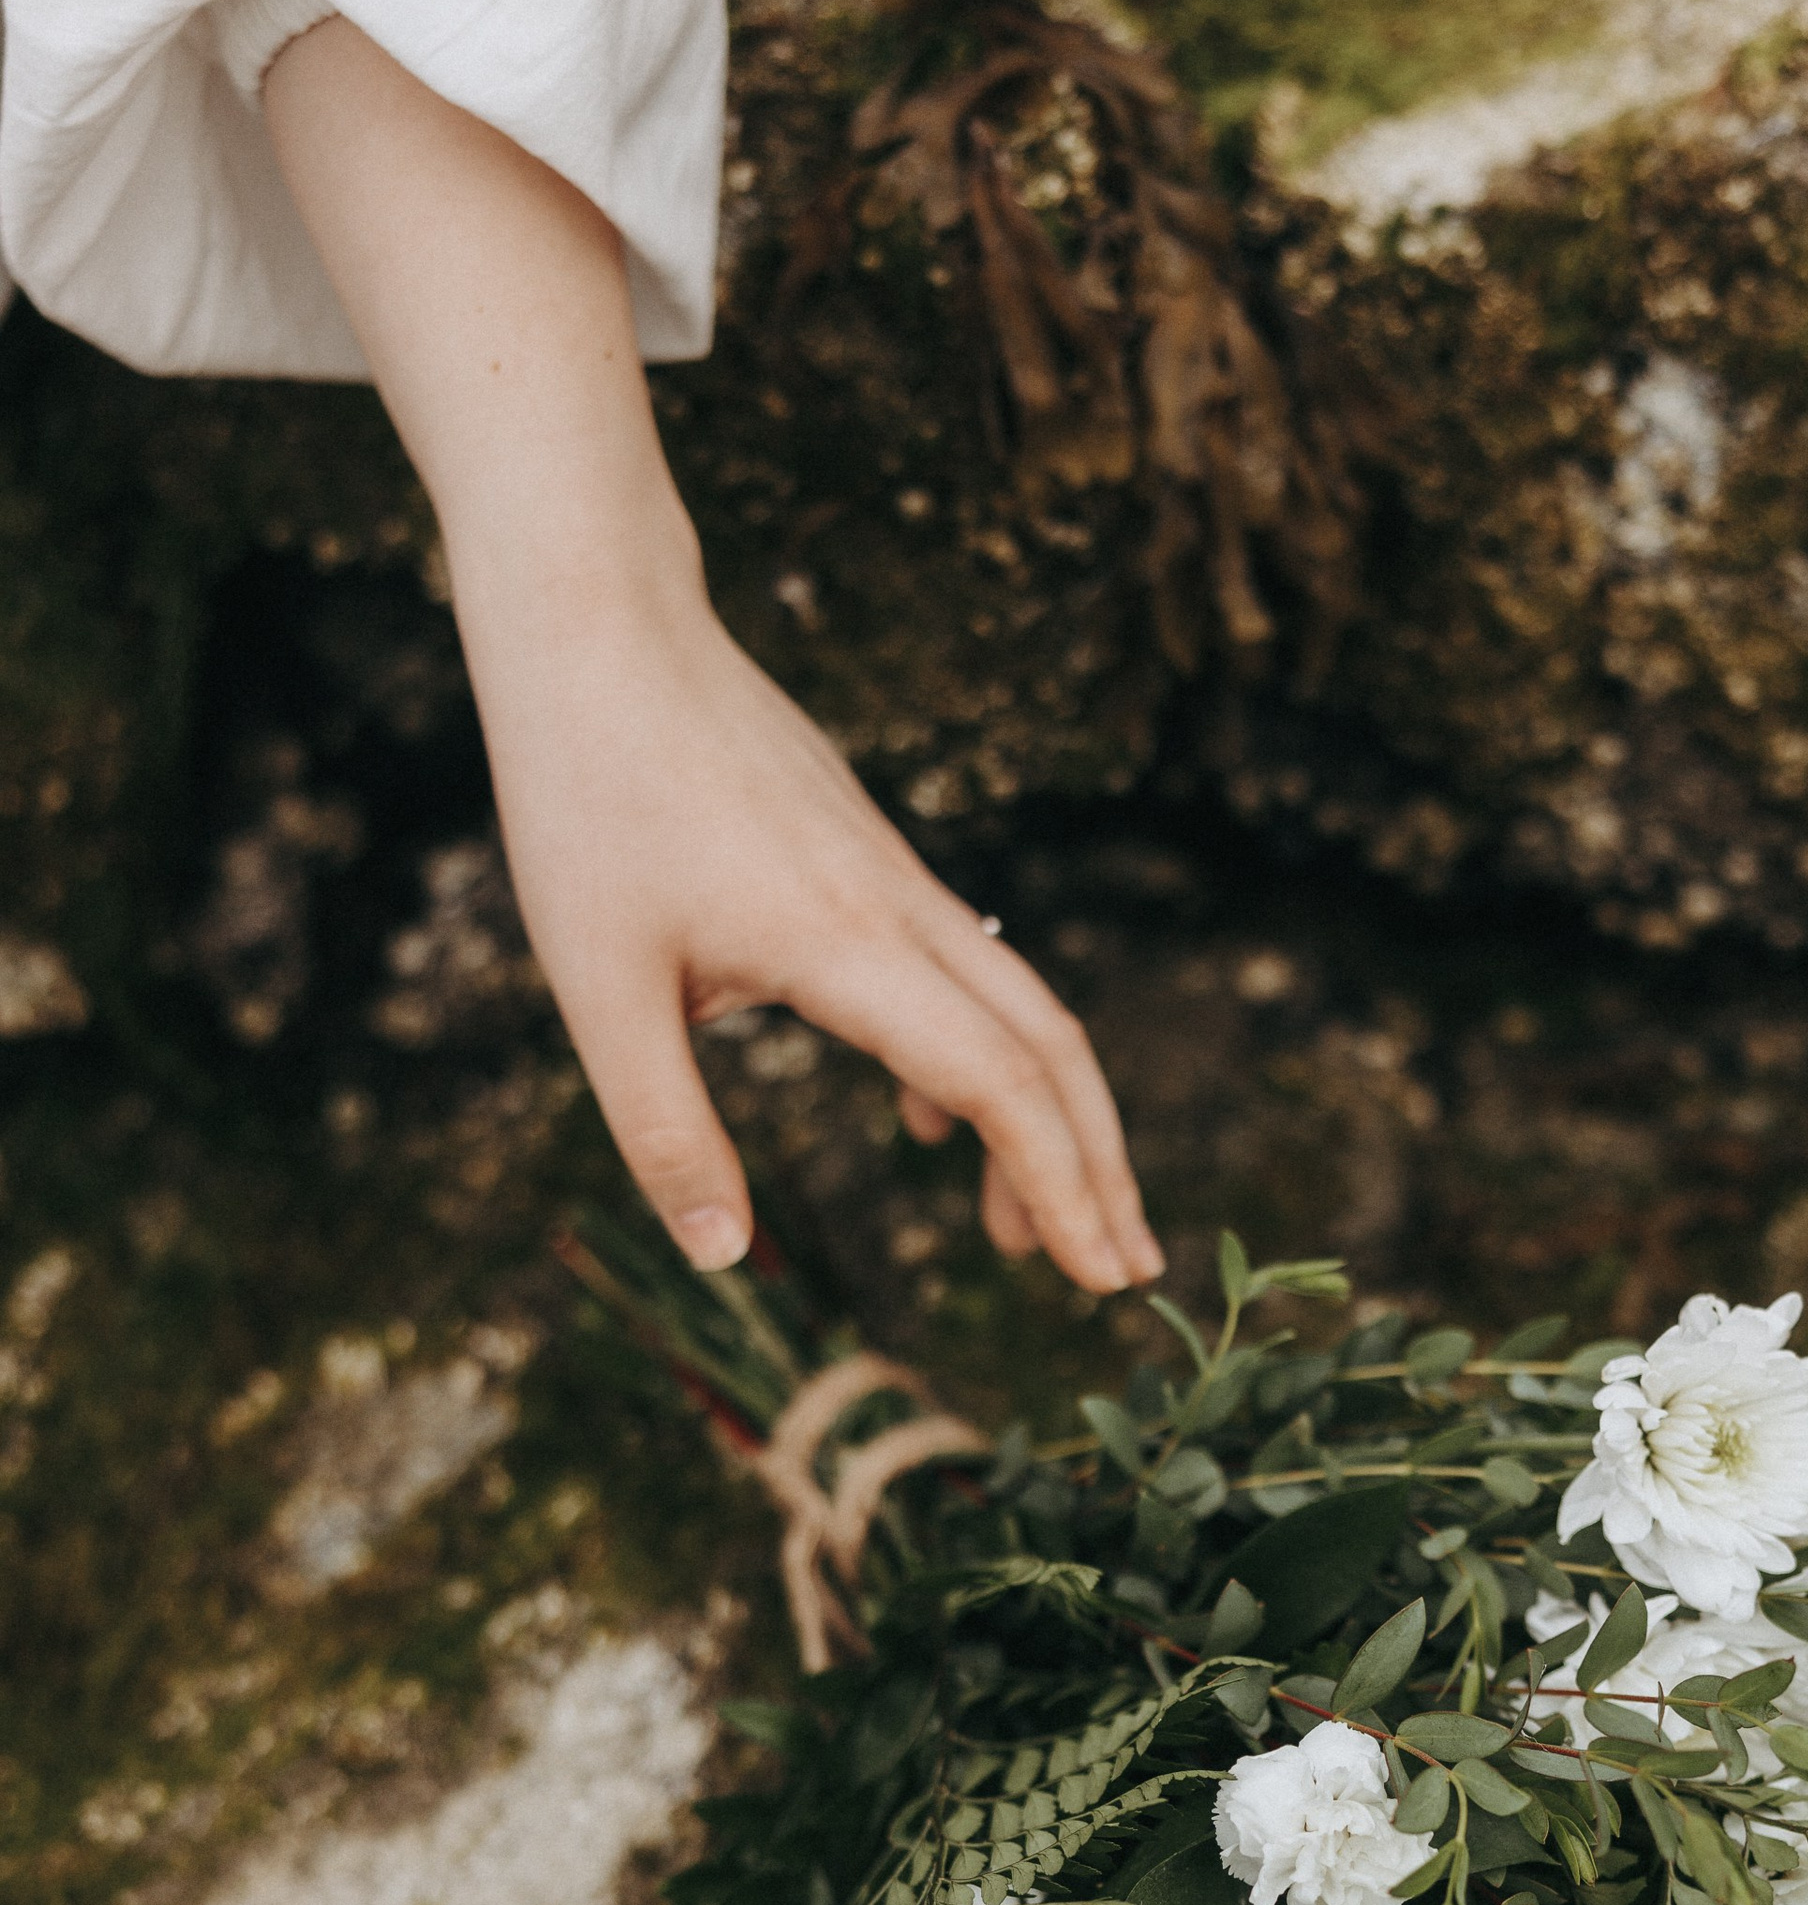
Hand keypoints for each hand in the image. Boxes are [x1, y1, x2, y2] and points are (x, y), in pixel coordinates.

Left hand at [468, 560, 1157, 1289]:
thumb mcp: (595, 986)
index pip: (995, 1084)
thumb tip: (721, 1257)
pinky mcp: (869, 858)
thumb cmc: (586, 799)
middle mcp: (899, 909)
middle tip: (1123, 1273)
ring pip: (1017, 1008)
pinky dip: (977, 1062)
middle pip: (1049, 1048)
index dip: (1060, 1186)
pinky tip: (925, 1121)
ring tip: (1032, 1229)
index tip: (1100, 1277)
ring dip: (1048, 1121)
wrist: (599, 627)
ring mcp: (894, 877)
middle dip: (1099, 1168)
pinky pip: (962, 973)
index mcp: (844, 945)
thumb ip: (663, 1129)